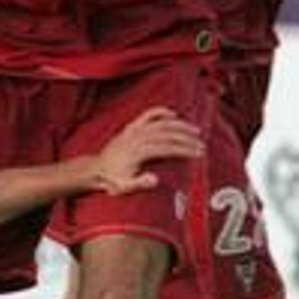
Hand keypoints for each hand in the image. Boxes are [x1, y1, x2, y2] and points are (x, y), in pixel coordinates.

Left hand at [83, 107, 203, 194]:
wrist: (96, 169)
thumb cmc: (113, 179)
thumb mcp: (125, 186)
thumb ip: (140, 183)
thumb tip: (155, 179)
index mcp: (137, 151)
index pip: (167, 148)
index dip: (184, 150)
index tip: (198, 154)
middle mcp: (136, 138)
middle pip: (167, 134)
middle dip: (187, 139)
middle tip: (201, 145)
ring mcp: (134, 131)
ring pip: (161, 123)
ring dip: (180, 125)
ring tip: (195, 131)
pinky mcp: (131, 127)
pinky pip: (148, 115)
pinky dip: (160, 112)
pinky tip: (173, 114)